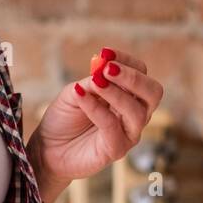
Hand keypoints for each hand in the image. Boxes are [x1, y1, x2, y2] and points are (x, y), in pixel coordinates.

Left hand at [28, 47, 164, 191]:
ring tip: (95, 82)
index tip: (105, 53)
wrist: (49, 149)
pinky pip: (112, 127)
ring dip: (116, 93)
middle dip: (133, 78)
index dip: (127, 61)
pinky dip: (96, 108)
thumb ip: (92, 81)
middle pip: (153, 93)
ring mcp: (128, 134)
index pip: (142, 73)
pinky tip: (80, 96)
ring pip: (137, 112)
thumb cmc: (65, 119)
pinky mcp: (116, 150)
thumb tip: (104, 70)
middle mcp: (134, 114)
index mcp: (128, 96)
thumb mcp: (75, 91)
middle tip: (108, 69)